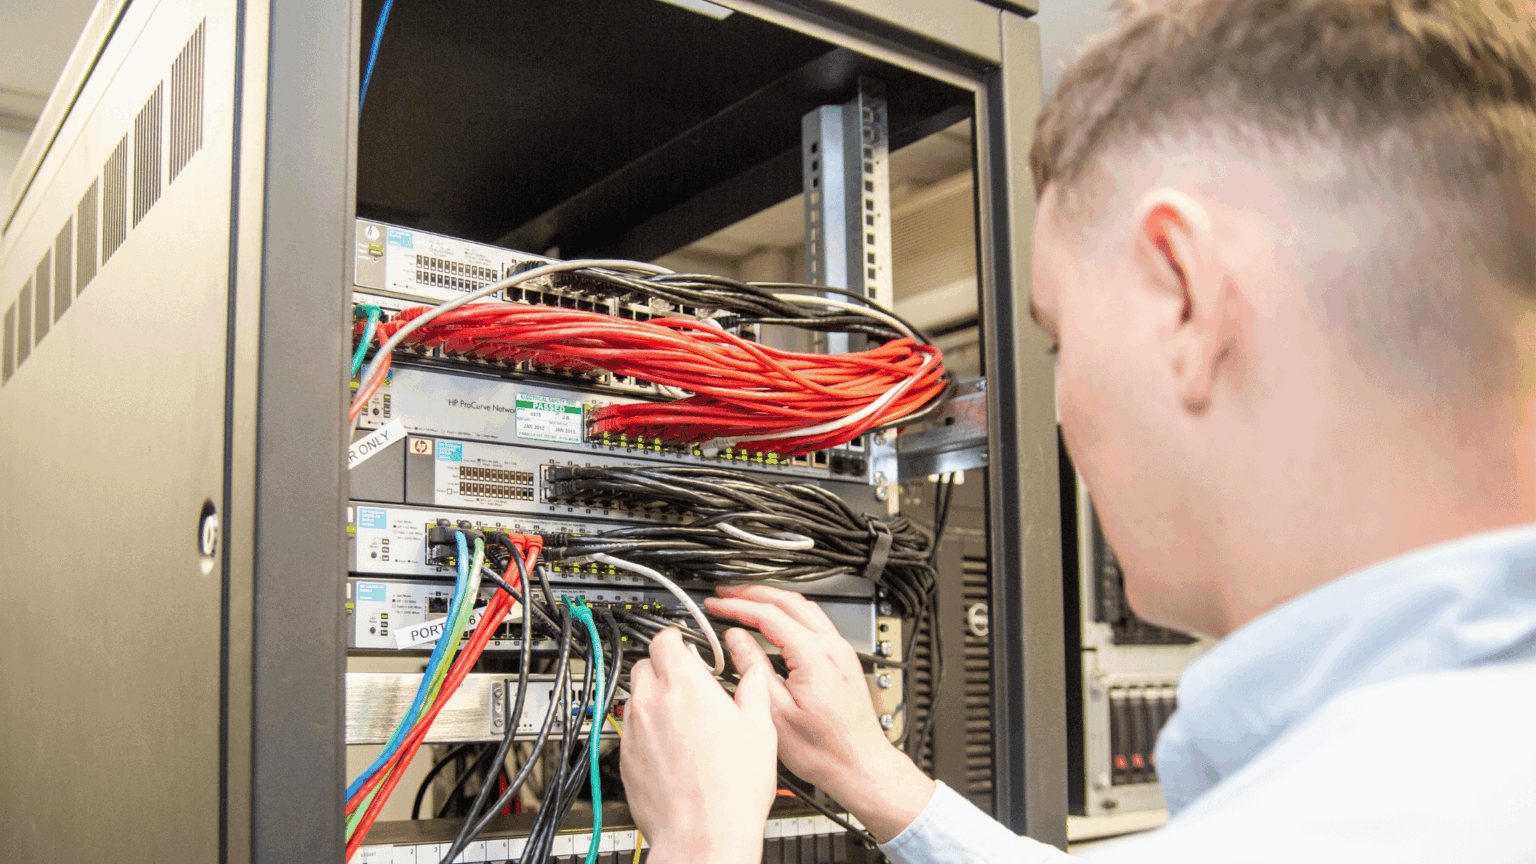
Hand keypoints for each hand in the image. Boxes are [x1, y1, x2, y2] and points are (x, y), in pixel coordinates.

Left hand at [620, 628, 777, 863]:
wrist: (702, 835)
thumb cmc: (731, 789)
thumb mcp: (760, 730)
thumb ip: (753, 690)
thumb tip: (754, 670)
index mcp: (685, 686)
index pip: (664, 640)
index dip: (675, 637)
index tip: (684, 643)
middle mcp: (652, 703)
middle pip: (644, 664)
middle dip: (663, 667)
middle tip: (686, 682)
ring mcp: (634, 731)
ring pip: (635, 697)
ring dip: (653, 698)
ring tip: (680, 718)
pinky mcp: (625, 758)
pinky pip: (630, 730)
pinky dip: (645, 730)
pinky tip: (671, 748)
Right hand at [706, 585, 935, 842]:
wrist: (860, 766)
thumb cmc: (825, 750)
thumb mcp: (777, 713)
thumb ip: (754, 669)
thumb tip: (736, 639)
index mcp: (815, 657)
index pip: (769, 615)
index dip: (737, 606)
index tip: (716, 605)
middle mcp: (833, 648)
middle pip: (789, 601)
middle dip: (753, 593)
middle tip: (726, 594)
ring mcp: (842, 651)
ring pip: (805, 607)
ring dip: (773, 599)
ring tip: (746, 601)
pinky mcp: (844, 660)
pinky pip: (815, 621)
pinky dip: (790, 613)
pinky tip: (777, 622)